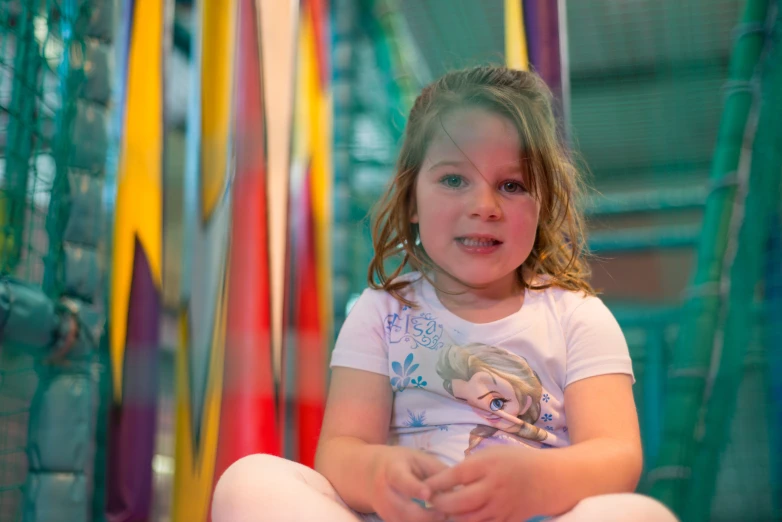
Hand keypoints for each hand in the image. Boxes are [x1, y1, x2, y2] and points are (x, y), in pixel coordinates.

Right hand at [369, 446, 449, 521]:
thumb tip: (459, 489)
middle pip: (404, 510)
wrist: (369, 474)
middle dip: (428, 515)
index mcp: (393, 470)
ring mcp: (385, 511)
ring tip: (442, 516)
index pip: (402, 481)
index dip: (414, 488)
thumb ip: (438, 472)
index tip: (428, 494)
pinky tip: (434, 519)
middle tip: (446, 513)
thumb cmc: (401, 463)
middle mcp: (385, 493)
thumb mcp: (418, 458)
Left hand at [425, 446, 545, 521]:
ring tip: (439, 513)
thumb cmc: (515, 461)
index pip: (455, 476)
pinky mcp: (506, 521)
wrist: (546, 479)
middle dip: (439, 504)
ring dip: (450, 518)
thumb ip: (469, 465)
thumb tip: (443, 479)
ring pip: (468, 520)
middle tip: (429, 502)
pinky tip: (458, 520)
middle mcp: (493, 488)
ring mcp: (500, 508)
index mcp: (488, 466)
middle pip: (459, 502)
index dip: (436, 483)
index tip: (423, 486)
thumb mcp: (491, 453)